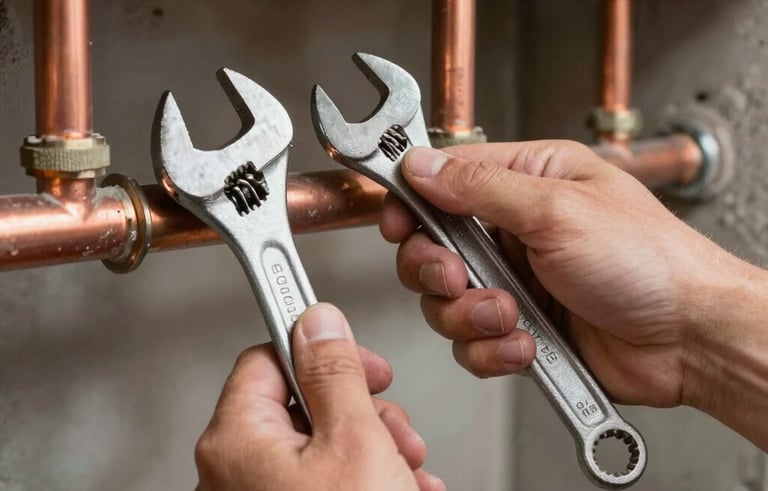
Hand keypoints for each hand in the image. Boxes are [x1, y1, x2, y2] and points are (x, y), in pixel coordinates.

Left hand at [194, 303, 444, 490]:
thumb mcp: (354, 442)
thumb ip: (335, 373)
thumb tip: (320, 322)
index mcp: (236, 441)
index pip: (270, 356)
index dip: (324, 350)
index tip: (361, 354)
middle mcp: (234, 470)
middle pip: (303, 403)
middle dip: (363, 409)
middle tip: (394, 427)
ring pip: (322, 443)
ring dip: (376, 445)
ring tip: (406, 467)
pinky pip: (325, 478)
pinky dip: (365, 476)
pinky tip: (400, 484)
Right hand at [381, 141, 745, 407]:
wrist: (689, 338)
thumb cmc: (649, 261)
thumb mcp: (558, 209)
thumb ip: (480, 188)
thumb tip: (423, 166)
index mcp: (528, 180)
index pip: (446, 178)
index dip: (412, 199)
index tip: (396, 219)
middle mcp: (515, 230)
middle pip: (432, 245)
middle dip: (436, 268)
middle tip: (458, 276)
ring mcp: (514, 281)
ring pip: (444, 300)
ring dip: (469, 314)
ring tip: (510, 315)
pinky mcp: (518, 327)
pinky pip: (471, 342)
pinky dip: (492, 349)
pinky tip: (525, 343)